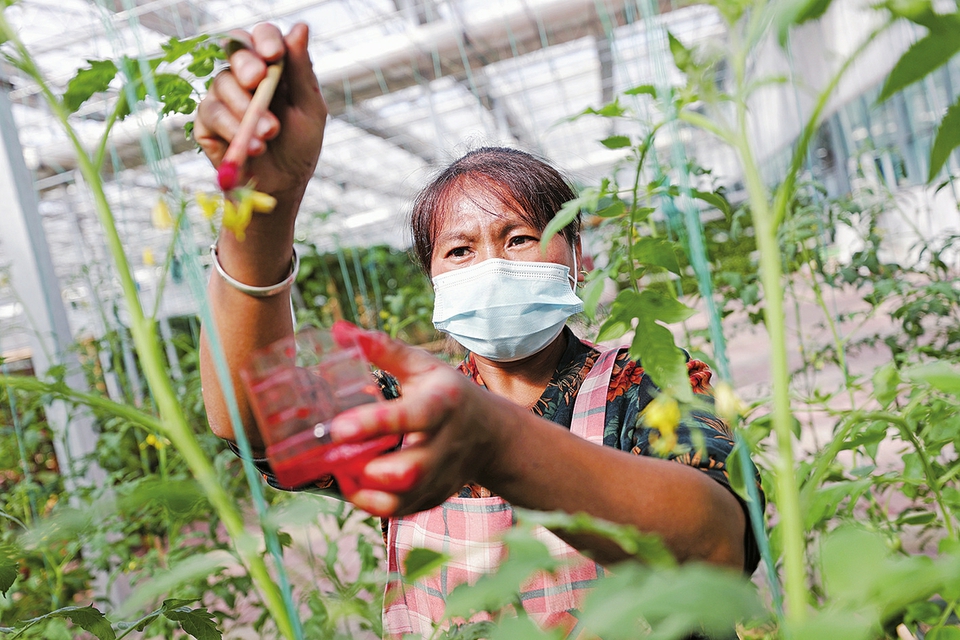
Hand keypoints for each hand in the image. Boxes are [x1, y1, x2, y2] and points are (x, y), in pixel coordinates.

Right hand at [194, 23, 326, 199]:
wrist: (283, 185)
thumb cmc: (300, 145)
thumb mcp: (310, 109)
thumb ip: (302, 70)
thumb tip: (300, 26)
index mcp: (271, 67)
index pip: (260, 36)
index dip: (264, 39)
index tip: (274, 55)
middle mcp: (243, 77)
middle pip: (233, 49)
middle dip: (246, 64)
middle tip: (258, 81)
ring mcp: (222, 97)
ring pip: (221, 83)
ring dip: (247, 110)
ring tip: (269, 135)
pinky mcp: (206, 121)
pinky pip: (210, 112)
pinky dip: (231, 129)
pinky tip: (252, 147)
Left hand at [328, 322, 506, 516]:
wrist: (490, 435)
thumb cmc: (447, 393)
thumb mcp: (422, 366)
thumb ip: (383, 349)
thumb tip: (339, 330)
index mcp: (442, 405)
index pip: (411, 417)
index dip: (374, 423)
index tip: (338, 427)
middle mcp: (444, 445)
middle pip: (408, 471)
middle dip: (367, 468)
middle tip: (337, 452)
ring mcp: (440, 477)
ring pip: (400, 499)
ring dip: (363, 488)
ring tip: (342, 467)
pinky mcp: (432, 497)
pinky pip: (397, 511)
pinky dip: (370, 502)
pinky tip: (355, 481)